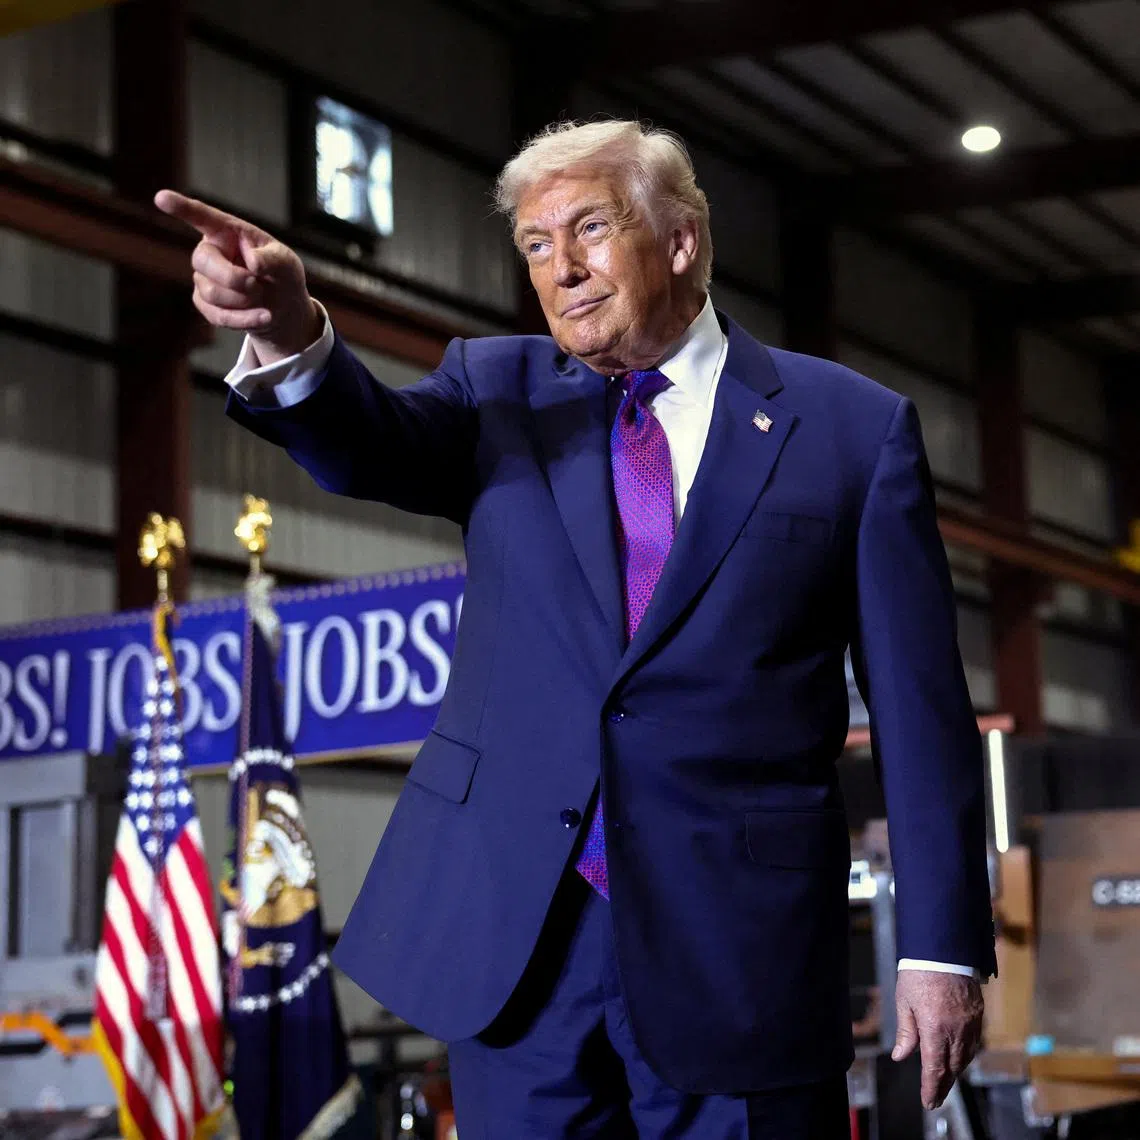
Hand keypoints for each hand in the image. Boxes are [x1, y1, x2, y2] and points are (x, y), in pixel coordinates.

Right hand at [154, 190, 322, 364]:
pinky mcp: (205, 304)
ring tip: (262, 296)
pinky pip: (218, 315)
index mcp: (227, 232)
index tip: (161, 198)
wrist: (283, 308)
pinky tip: (264, 317)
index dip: (181, 208)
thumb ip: (273, 260)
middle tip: (257, 284)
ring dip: (245, 300)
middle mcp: (210, 252)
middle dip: (232, 277)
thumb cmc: (281, 275)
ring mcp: (203, 278)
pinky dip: (245, 319)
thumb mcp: (286, 263)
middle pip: (203, 260)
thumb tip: (253, 262)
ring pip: (211, 293)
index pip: (202, 217)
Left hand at [892, 970, 982, 1109]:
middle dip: (944, 1085)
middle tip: (936, 1097)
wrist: (943, 949)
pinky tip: (958, 1057)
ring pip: (966, 1057)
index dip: (932, 1088)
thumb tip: (901, 1056)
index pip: (935, 1068)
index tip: (929, 1102)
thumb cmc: (919, 972)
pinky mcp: (978, 1014)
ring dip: (955, 1071)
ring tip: (945, 1080)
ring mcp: (970, 1023)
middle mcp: (956, 1030)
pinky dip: (966, 1055)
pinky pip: (974, 1042)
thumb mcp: (904, 1001)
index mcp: (935, 1028)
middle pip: (953, 1067)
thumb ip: (906, 1031)